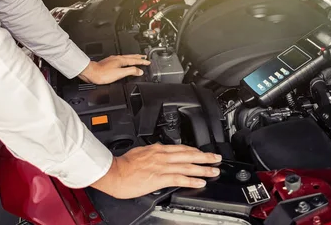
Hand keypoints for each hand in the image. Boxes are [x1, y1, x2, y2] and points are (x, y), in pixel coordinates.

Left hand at [78, 55, 150, 84]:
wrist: (92, 73)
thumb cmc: (103, 74)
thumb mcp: (120, 73)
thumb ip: (130, 71)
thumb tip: (139, 71)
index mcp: (121, 60)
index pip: (135, 60)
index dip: (142, 62)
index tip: (148, 62)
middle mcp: (117, 58)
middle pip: (131, 57)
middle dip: (139, 57)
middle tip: (144, 57)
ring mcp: (113, 60)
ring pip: (126, 58)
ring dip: (133, 58)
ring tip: (136, 58)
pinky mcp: (109, 62)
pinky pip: (121, 59)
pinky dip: (126, 60)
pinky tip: (124, 62)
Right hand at [91, 144, 221, 198]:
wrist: (113, 172)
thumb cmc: (123, 165)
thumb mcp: (139, 151)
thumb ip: (152, 152)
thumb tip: (159, 150)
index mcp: (157, 149)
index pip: (181, 148)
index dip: (195, 151)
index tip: (203, 153)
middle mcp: (162, 156)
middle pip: (188, 155)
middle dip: (205, 157)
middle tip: (217, 158)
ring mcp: (162, 166)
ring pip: (188, 166)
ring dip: (203, 169)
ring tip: (214, 171)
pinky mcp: (160, 178)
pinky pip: (180, 178)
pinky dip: (192, 180)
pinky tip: (200, 182)